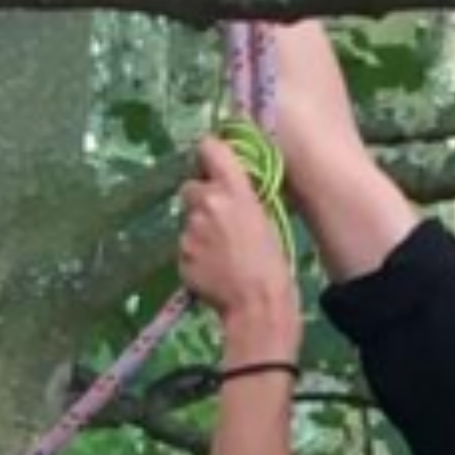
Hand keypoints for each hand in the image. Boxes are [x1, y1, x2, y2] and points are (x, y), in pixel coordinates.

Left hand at [177, 135, 298, 339]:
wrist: (257, 306)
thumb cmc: (273, 264)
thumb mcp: (265, 218)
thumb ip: (242, 197)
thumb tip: (228, 189)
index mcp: (234, 188)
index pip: (209, 147)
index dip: (208, 155)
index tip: (212, 165)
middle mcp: (207, 202)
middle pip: (190, 187)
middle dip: (200, 199)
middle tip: (217, 220)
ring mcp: (190, 230)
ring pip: (187, 221)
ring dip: (198, 230)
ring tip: (220, 253)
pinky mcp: (180, 256)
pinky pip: (185, 248)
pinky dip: (195, 256)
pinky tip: (213, 270)